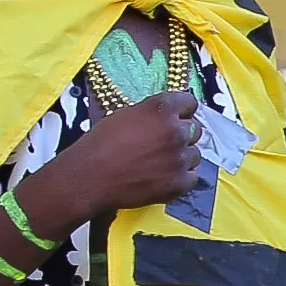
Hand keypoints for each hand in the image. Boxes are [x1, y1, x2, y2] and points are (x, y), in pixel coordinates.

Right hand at [43, 92, 202, 217]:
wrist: (90, 177)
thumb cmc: (100, 145)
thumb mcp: (125, 115)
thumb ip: (152, 114)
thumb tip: (165, 117)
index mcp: (161, 109)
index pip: (189, 103)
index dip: (182, 111)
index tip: (178, 117)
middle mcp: (175, 130)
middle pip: (194, 129)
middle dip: (181, 135)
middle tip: (163, 144)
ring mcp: (179, 158)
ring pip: (195, 154)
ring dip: (182, 157)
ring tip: (161, 163)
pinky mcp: (179, 182)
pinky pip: (193, 177)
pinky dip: (181, 178)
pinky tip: (165, 177)